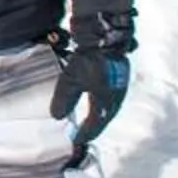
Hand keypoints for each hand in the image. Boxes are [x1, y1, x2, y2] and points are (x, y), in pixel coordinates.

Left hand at [50, 11, 133, 155]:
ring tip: (88, 122)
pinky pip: (110, 99)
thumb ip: (64, 100)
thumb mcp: (70, 80)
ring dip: (98, 117)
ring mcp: (119, 88)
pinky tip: (95, 102)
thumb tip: (57, 117)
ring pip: (108, 110)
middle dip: (92, 129)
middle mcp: (116, 99)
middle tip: (81, 135)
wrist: (106, 36)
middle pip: (103, 120)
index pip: (94, 126)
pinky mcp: (119, 78)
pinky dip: (101, 106)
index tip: (74, 140)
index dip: (84, 134)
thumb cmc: (89, 60)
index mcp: (105, 104)